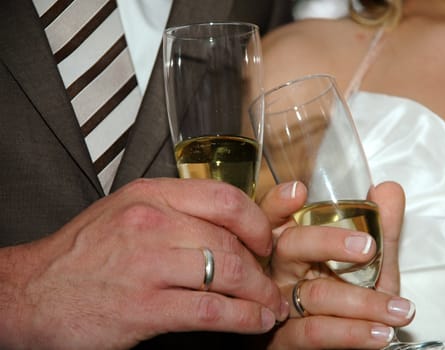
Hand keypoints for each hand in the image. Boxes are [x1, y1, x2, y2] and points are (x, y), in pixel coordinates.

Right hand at [0, 178, 286, 349]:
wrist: (30, 291)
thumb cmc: (83, 252)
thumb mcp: (127, 213)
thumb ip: (176, 213)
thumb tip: (227, 224)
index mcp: (151, 195)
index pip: (225, 197)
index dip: (257, 221)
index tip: (266, 239)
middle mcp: (151, 223)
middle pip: (232, 240)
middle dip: (262, 266)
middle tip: (271, 281)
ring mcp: (148, 264)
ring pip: (229, 273)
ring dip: (260, 294)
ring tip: (269, 305)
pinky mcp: (144, 308)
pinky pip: (212, 310)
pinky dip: (244, 318)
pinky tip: (254, 322)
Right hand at [259, 181, 410, 348]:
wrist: (351, 348)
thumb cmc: (352, 301)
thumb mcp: (371, 267)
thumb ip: (381, 230)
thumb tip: (389, 189)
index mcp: (293, 246)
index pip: (275, 217)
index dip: (279, 203)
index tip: (299, 191)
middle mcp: (280, 272)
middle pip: (288, 246)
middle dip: (328, 242)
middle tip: (368, 247)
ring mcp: (279, 306)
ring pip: (312, 295)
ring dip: (362, 302)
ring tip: (398, 309)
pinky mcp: (284, 341)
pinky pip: (314, 332)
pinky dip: (351, 332)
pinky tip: (379, 332)